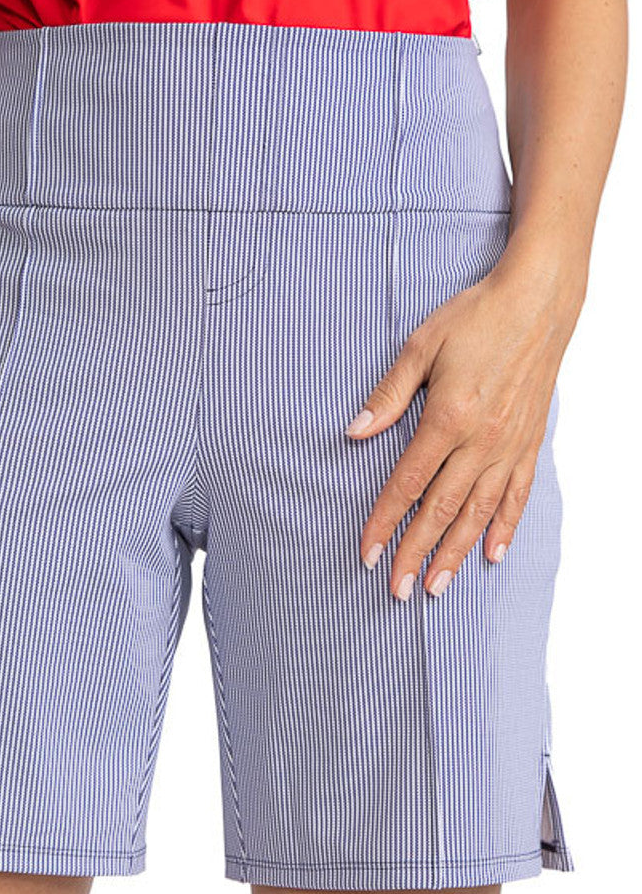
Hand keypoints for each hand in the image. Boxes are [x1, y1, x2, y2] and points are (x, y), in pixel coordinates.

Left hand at [345, 258, 581, 600]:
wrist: (538, 302)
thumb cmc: (476, 317)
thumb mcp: (421, 346)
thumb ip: (389, 394)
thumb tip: (355, 432)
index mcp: (448, 418)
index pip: (407, 485)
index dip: (384, 523)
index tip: (366, 554)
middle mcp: (481, 441)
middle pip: (441, 511)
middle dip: (415, 554)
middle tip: (396, 591)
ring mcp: (509, 446)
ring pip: (478, 513)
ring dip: (456, 553)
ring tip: (436, 586)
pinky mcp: (529, 444)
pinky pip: (517, 496)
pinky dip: (504, 527)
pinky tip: (492, 554)